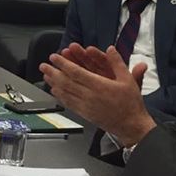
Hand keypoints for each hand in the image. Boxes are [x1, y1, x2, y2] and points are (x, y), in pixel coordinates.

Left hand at [40, 44, 155, 145]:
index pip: (76, 72)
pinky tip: (54, 91)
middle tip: (43, 65)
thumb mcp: (128, 80)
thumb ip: (117, 63)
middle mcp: (90, 96)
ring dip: (53, 83)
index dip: (63, 64)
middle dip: (53, 72)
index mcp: (99, 86)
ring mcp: (86, 106)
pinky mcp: (84, 114)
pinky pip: (69, 103)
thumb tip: (110, 49)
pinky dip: (60, 96)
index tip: (55, 57)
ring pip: (65, 93)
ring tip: (45, 76)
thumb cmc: (130, 104)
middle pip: (66, 82)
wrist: (131, 126)